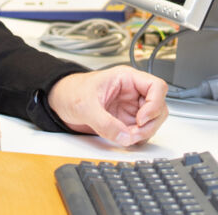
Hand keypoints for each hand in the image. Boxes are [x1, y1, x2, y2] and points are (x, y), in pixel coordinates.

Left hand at [47, 67, 168, 146]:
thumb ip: (105, 123)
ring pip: (152, 121)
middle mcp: (132, 93)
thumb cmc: (71, 92)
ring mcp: (130, 108)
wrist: (59, 102)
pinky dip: (137, 139)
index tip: (141, 118)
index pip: (156, 86)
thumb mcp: (85, 106)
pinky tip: (124, 139)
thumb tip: (125, 137)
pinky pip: (141, 132)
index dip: (154, 104)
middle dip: (149, 124)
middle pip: (158, 107)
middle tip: (133, 133)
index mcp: (126, 79)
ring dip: (144, 133)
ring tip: (126, 137)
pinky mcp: (125, 121)